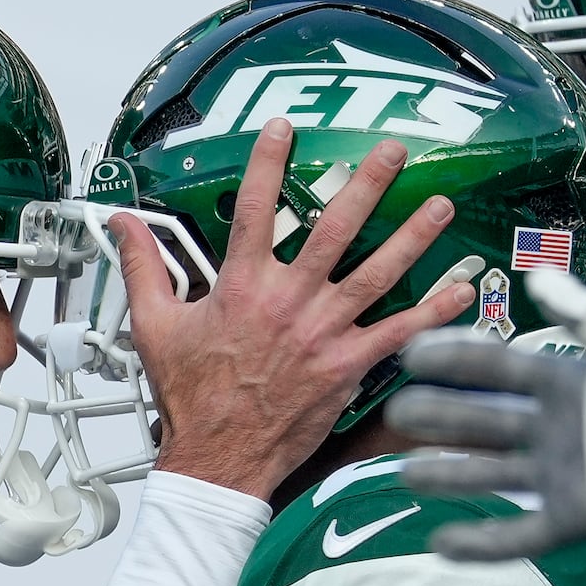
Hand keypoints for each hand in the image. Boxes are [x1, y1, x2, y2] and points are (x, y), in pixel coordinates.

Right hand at [112, 117, 473, 500]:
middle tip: (394, 151)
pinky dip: (432, 312)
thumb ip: (143, 268)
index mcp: (241, 286)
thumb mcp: (154, 326)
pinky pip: (398, 333)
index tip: (284, 128)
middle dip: (367, 184)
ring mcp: (322, 332)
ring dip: (413, 237)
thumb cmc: (190, 397)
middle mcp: (288, 301)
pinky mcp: (346, 365)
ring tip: (441, 206)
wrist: (218, 457)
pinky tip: (462, 290)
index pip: (254, 208)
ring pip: (376, 272)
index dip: (268, 163)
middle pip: (334, 228)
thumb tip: (124, 227)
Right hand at [386, 270, 585, 558]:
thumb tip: (533, 276)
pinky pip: (518, 534)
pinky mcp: (578, 519)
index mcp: (572, 382)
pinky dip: (479, 541)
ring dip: (446, 475)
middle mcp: (562, 429)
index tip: (410, 351)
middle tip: (395, 413)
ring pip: (491, 474)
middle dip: (439, 416)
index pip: (499, 368)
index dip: (455, 359)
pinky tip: (437, 542)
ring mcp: (567, 475)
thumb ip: (580, 308)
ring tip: (402, 474)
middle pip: (485, 420)